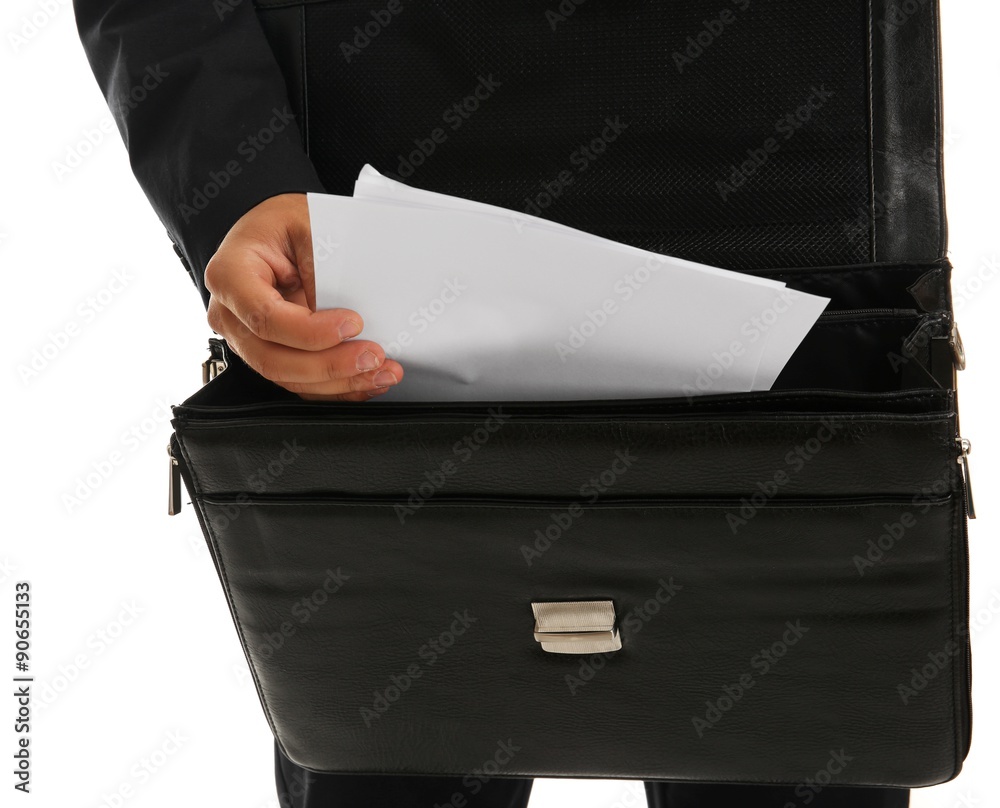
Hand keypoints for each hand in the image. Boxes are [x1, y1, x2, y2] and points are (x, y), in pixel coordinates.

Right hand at [204, 193, 402, 400]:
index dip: (311, 332)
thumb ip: (321, 270)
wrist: (273, 232)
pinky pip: (299, 381)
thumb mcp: (307, 227)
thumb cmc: (284, 225)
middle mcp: (230, 312)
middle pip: (272, 358)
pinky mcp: (268, 352)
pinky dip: (335, 387)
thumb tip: (347, 314)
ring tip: (381, 372)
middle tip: (373, 357)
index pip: (265, 317)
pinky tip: (366, 380)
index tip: (353, 324)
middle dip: (329, 366)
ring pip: (287, 378)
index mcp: (230, 275)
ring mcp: (246, 338)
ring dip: (338, 382)